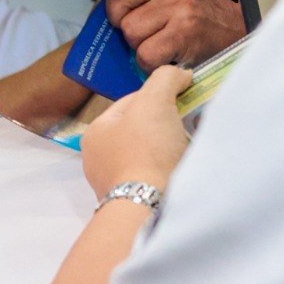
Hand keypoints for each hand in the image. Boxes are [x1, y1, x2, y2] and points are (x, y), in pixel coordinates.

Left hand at [81, 65, 191, 195]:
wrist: (148, 208)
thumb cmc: (146, 149)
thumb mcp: (155, 100)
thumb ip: (166, 77)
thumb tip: (181, 75)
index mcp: (95, 132)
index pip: (132, 100)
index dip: (160, 94)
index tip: (183, 99)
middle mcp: (98, 159)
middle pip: (141, 127)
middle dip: (165, 123)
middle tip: (188, 123)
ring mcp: (113, 184)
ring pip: (148, 152)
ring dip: (168, 147)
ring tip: (188, 146)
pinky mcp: (131, 203)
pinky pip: (153, 175)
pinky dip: (168, 170)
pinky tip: (180, 169)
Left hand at [104, 0, 246, 69]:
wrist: (235, 31)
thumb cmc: (198, 9)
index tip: (126, 5)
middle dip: (120, 17)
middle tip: (137, 25)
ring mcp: (181, 6)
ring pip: (129, 29)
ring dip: (139, 42)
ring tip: (158, 39)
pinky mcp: (184, 34)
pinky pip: (144, 53)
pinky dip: (150, 62)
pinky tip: (165, 54)